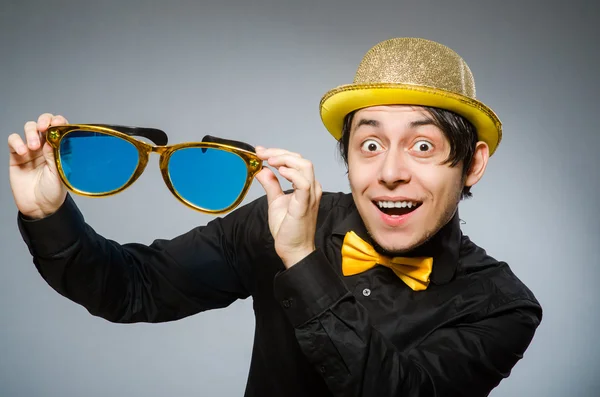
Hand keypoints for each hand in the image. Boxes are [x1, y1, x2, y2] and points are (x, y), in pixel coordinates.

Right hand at [8, 113, 68, 218]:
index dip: (58, 121)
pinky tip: (23, 152)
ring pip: (29, 128)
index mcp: (60, 148)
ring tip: (34, 147)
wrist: (40, 207)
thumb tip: (51, 137)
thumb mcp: (59, 172)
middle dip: (43, 121)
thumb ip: (54, 154)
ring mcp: (31, 150)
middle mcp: (46, 146)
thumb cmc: (54, 191)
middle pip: (43, 123)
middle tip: (43, 128)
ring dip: (31, 132)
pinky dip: (17, 142)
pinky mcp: (17, 156)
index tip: (58, 123)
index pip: (59, 127)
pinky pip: (14, 141)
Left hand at [255, 147, 321, 267]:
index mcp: (305, 185)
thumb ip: (271, 185)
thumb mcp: (275, 201)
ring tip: (269, 160)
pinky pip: (303, 183)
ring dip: (285, 159)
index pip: (295, 161)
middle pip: (300, 159)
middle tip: (261, 153)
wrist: (294, 249)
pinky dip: (292, 173)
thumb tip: (262, 170)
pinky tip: (279, 171)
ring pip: (304, 166)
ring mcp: (310, 195)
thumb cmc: (289, 229)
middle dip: (279, 152)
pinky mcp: (305, 204)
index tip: (260, 152)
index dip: (278, 153)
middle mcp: (311, 187)